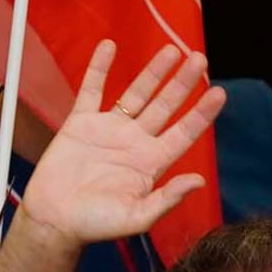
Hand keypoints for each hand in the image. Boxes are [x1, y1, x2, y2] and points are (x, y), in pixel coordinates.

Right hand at [17, 42, 228, 247]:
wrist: (53, 221)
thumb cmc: (94, 225)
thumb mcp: (136, 218)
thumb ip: (167, 199)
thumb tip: (199, 181)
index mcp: (150, 163)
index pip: (183, 133)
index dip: (201, 114)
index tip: (219, 93)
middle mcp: (134, 143)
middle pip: (165, 106)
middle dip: (182, 83)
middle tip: (199, 58)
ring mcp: (109, 130)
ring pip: (136, 93)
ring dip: (153, 72)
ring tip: (171, 51)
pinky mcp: (81, 124)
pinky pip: (92, 90)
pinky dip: (99, 68)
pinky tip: (109, 47)